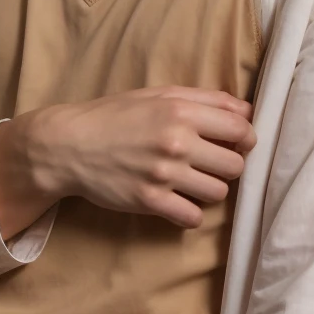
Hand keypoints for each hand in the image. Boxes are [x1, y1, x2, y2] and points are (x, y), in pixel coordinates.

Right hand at [0, 86, 254, 239]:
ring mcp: (164, 173)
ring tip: (190, 183)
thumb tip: (246, 111)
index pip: (241, 129)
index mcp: (181, 110)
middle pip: (234, 165)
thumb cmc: (113, 116)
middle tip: (208, 165)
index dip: (244, 138)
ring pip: (218, 193)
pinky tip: (177, 203)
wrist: (67, 146)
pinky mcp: (150, 201)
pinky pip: (193, 218)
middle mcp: (176, 141)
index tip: (234, 144)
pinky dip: (189, 214)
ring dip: (208, 190)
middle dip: (226, 166)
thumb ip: (204, 99)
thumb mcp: (157, 95)